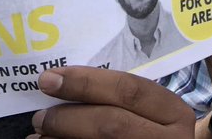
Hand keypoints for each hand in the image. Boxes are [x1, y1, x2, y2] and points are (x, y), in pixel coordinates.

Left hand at [27, 67, 194, 137]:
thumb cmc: (149, 131)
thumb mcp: (149, 112)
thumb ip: (121, 98)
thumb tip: (65, 83)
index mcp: (173, 112)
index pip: (128, 89)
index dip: (86, 81)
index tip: (50, 77)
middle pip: (111, 123)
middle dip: (68, 117)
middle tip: (39, 117)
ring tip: (38, 136)